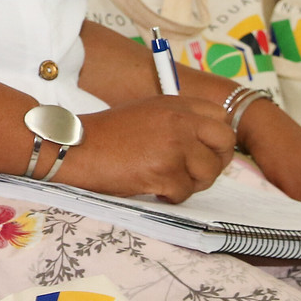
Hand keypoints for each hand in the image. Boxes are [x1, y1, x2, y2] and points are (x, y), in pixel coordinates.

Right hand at [54, 97, 233, 201]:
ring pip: (209, 173)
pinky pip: (184, 193)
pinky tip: (151, 187)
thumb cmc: (106, 134)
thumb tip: (205, 142)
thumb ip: (177, 120)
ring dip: (191, 183)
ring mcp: (174, 145)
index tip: (204, 150)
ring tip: (166, 179)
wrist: (75, 147)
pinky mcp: (164, 171)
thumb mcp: (146, 112)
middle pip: (225, 143)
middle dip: (216, 161)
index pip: (220, 118)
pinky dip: (170, 196)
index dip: (217, 138)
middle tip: (195, 171)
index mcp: (174, 104)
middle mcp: (179, 120)